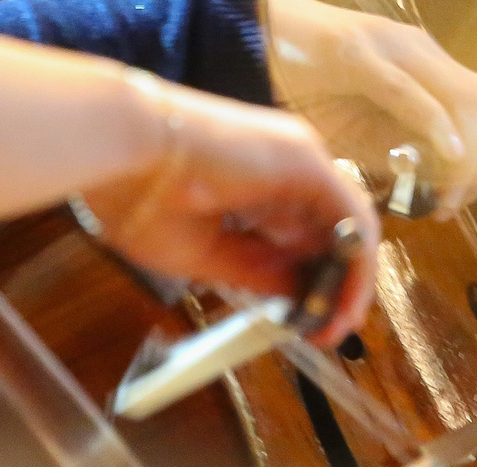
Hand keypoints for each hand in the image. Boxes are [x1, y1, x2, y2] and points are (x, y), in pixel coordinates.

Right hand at [78, 75, 378, 344]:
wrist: (120, 146)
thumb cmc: (140, 194)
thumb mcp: (203, 251)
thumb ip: (254, 271)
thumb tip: (294, 294)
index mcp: (254, 179)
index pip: (301, 231)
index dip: (310, 278)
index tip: (307, 323)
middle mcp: (284, 163)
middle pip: (332, 227)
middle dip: (336, 283)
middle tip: (328, 331)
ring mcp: (299, 156)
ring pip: (348, 222)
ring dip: (350, 278)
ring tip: (337, 325)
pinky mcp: (307, 160)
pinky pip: (351, 218)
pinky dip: (356, 262)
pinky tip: (345, 301)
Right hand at [263, 0, 476, 219]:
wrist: (249, 33)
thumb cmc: (302, 84)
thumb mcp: (359, 129)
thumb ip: (396, 150)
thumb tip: (436, 187)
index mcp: (425, 67)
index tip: (455, 202)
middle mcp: (419, 51)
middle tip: (449, 204)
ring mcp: (391, 46)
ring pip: (465, 101)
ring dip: (464, 157)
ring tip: (439, 195)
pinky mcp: (356, 51)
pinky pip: (409, 92)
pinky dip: (435, 126)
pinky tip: (442, 156)